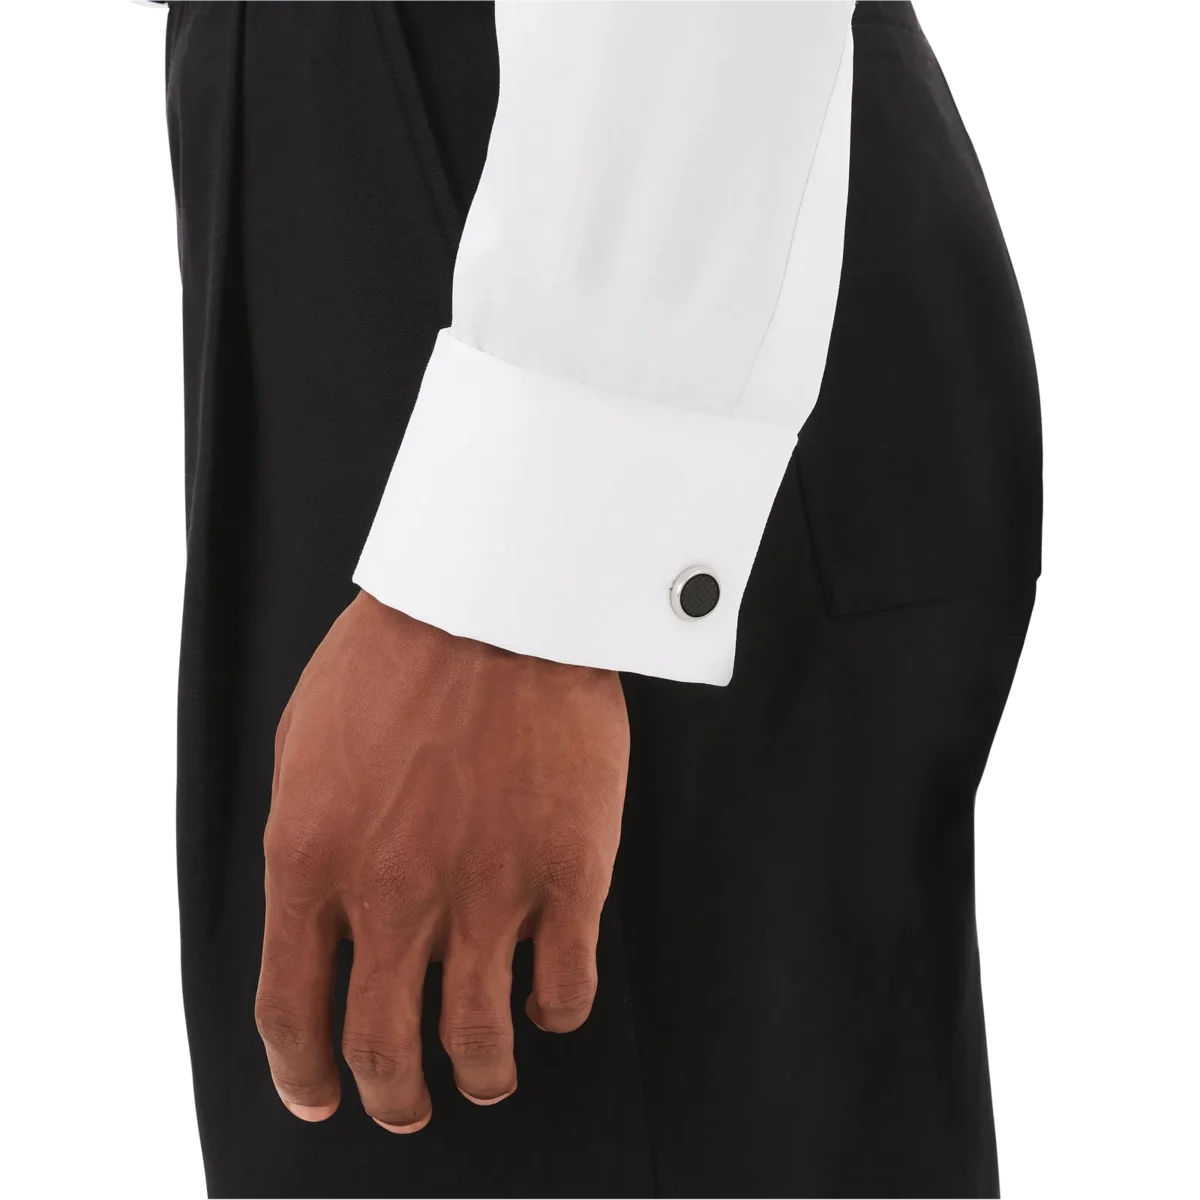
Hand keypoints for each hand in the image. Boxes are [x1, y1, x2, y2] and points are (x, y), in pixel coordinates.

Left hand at [255, 590, 629, 1132]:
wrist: (499, 602)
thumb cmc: (397, 654)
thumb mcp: (304, 738)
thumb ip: (303, 833)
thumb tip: (315, 902)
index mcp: (313, 861)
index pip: (293, 1010)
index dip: (304, 1075)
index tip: (320, 1099)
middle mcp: (393, 897)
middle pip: (384, 1047)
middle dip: (392, 1096)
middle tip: (406, 1107)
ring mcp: (485, 893)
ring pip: (479, 1037)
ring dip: (481, 1075)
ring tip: (488, 1078)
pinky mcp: (566, 877)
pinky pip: (563, 987)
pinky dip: (555, 1014)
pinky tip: (550, 1005)